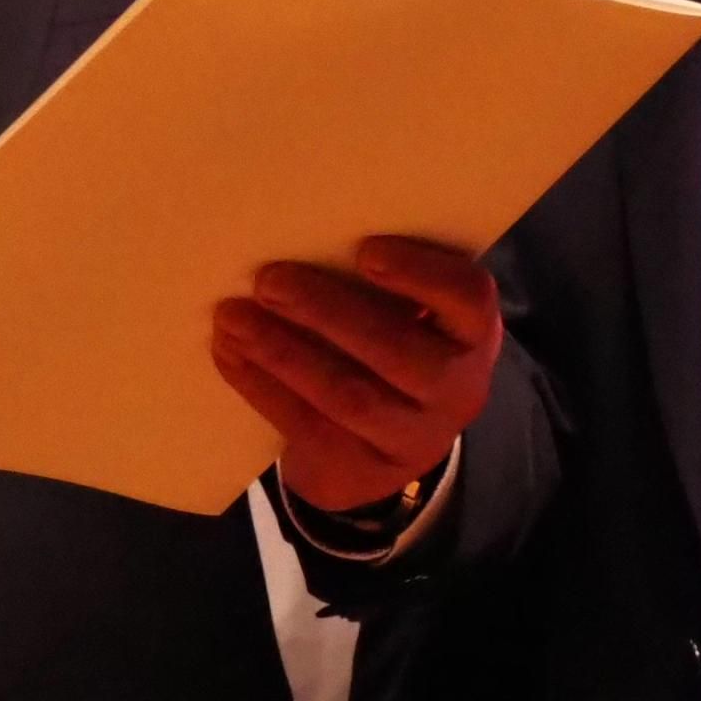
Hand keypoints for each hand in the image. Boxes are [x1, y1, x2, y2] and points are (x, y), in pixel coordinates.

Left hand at [208, 237, 503, 515]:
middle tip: (268, 279)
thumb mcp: (407, 317)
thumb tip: (297, 232)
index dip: (421, 274)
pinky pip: (307, 426)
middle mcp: (456, 390)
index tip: (364, 251)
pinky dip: (261, 385)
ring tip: (232, 316)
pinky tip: (228, 351)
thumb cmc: (388, 348)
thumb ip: (376, 283)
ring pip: (347, 395)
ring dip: (282, 351)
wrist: (380, 449)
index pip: (469, 300)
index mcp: (472, 334)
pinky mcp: (360, 469)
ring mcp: (411, 439)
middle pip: (398, 352)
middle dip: (327, 312)